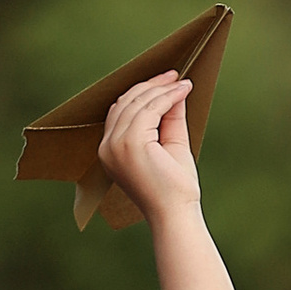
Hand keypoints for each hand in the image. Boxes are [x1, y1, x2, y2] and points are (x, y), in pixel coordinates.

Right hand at [98, 70, 200, 221]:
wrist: (176, 213)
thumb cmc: (175, 188)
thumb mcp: (171, 144)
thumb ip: (170, 118)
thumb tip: (176, 90)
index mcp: (110, 150)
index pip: (121, 110)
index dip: (143, 92)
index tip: (166, 81)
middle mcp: (107, 146)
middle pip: (127, 102)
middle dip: (152, 85)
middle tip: (175, 75)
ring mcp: (116, 144)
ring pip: (138, 103)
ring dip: (162, 89)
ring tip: (183, 83)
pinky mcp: (130, 143)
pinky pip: (150, 109)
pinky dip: (168, 97)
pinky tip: (183, 90)